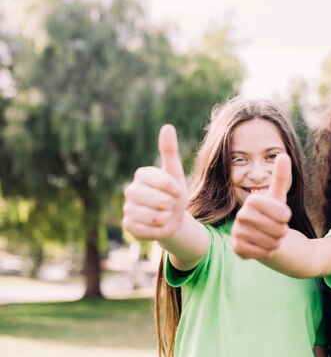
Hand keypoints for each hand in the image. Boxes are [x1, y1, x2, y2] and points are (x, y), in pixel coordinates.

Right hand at [122, 124, 187, 239]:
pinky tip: (158, 225)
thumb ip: (169, 151)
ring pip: (151, 216)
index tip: (178, 192)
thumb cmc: (174, 193)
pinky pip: (145, 229)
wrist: (172, 218)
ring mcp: (127, 207)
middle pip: (156, 200)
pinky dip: (157, 230)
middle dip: (170, 204)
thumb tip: (167, 126)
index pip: (163, 181)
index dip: (175, 190)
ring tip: (165, 215)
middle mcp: (131, 189)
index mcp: (142, 174)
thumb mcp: (175, 173)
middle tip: (171, 205)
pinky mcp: (128, 225)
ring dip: (165, 218)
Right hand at [231, 154, 291, 258]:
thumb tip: (283, 155)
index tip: (284, 216)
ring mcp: (237, 232)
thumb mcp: (279, 197)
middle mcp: (241, 216)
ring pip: (270, 242)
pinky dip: (268, 252)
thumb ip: (281, 177)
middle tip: (278, 229)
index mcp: (252, 201)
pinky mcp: (237, 248)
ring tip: (272, 237)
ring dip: (276, 242)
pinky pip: (262, 253)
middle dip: (282, 231)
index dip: (286, 216)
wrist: (265, 237)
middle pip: (276, 228)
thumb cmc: (274, 215)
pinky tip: (265, 247)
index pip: (281, 213)